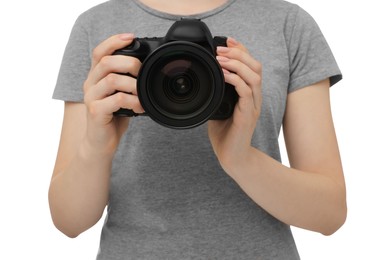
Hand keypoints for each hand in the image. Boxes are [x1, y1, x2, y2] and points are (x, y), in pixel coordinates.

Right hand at [83, 33, 143, 153]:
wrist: (101, 142)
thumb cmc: (113, 117)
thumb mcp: (120, 94)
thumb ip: (126, 81)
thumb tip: (147, 68)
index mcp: (95, 77)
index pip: (99, 52)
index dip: (114, 41)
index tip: (131, 37)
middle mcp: (90, 84)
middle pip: (106, 62)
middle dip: (129, 63)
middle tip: (142, 72)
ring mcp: (91, 98)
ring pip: (112, 79)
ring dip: (133, 84)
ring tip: (143, 93)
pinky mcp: (96, 112)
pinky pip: (116, 100)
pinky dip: (133, 101)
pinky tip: (140, 107)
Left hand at [208, 38, 261, 169]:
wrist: (232, 157)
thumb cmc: (225, 135)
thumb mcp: (218, 109)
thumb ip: (217, 95)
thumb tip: (205, 82)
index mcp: (249, 95)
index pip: (251, 66)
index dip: (241, 51)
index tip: (227, 41)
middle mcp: (254, 98)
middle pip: (256, 67)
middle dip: (239, 53)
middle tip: (221, 48)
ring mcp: (253, 106)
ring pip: (254, 76)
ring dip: (237, 63)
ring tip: (220, 58)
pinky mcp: (247, 115)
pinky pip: (246, 92)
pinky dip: (234, 79)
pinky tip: (222, 74)